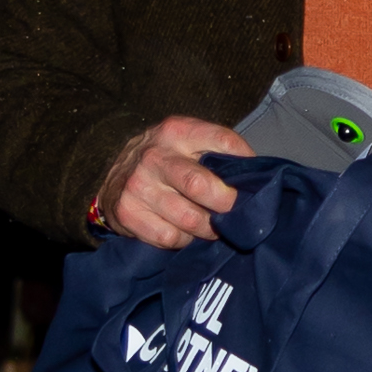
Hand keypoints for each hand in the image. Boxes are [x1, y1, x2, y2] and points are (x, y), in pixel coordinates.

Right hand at [96, 116, 251, 248]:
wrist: (115, 179)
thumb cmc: (166, 162)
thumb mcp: (188, 143)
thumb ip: (218, 151)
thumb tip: (257, 175)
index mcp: (176, 131)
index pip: (223, 141)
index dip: (245, 161)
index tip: (251, 178)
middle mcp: (155, 156)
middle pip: (200, 185)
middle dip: (226, 204)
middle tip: (232, 211)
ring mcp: (138, 185)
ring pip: (189, 218)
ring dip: (207, 228)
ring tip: (210, 225)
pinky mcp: (127, 212)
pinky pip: (170, 237)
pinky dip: (184, 240)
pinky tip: (183, 231)